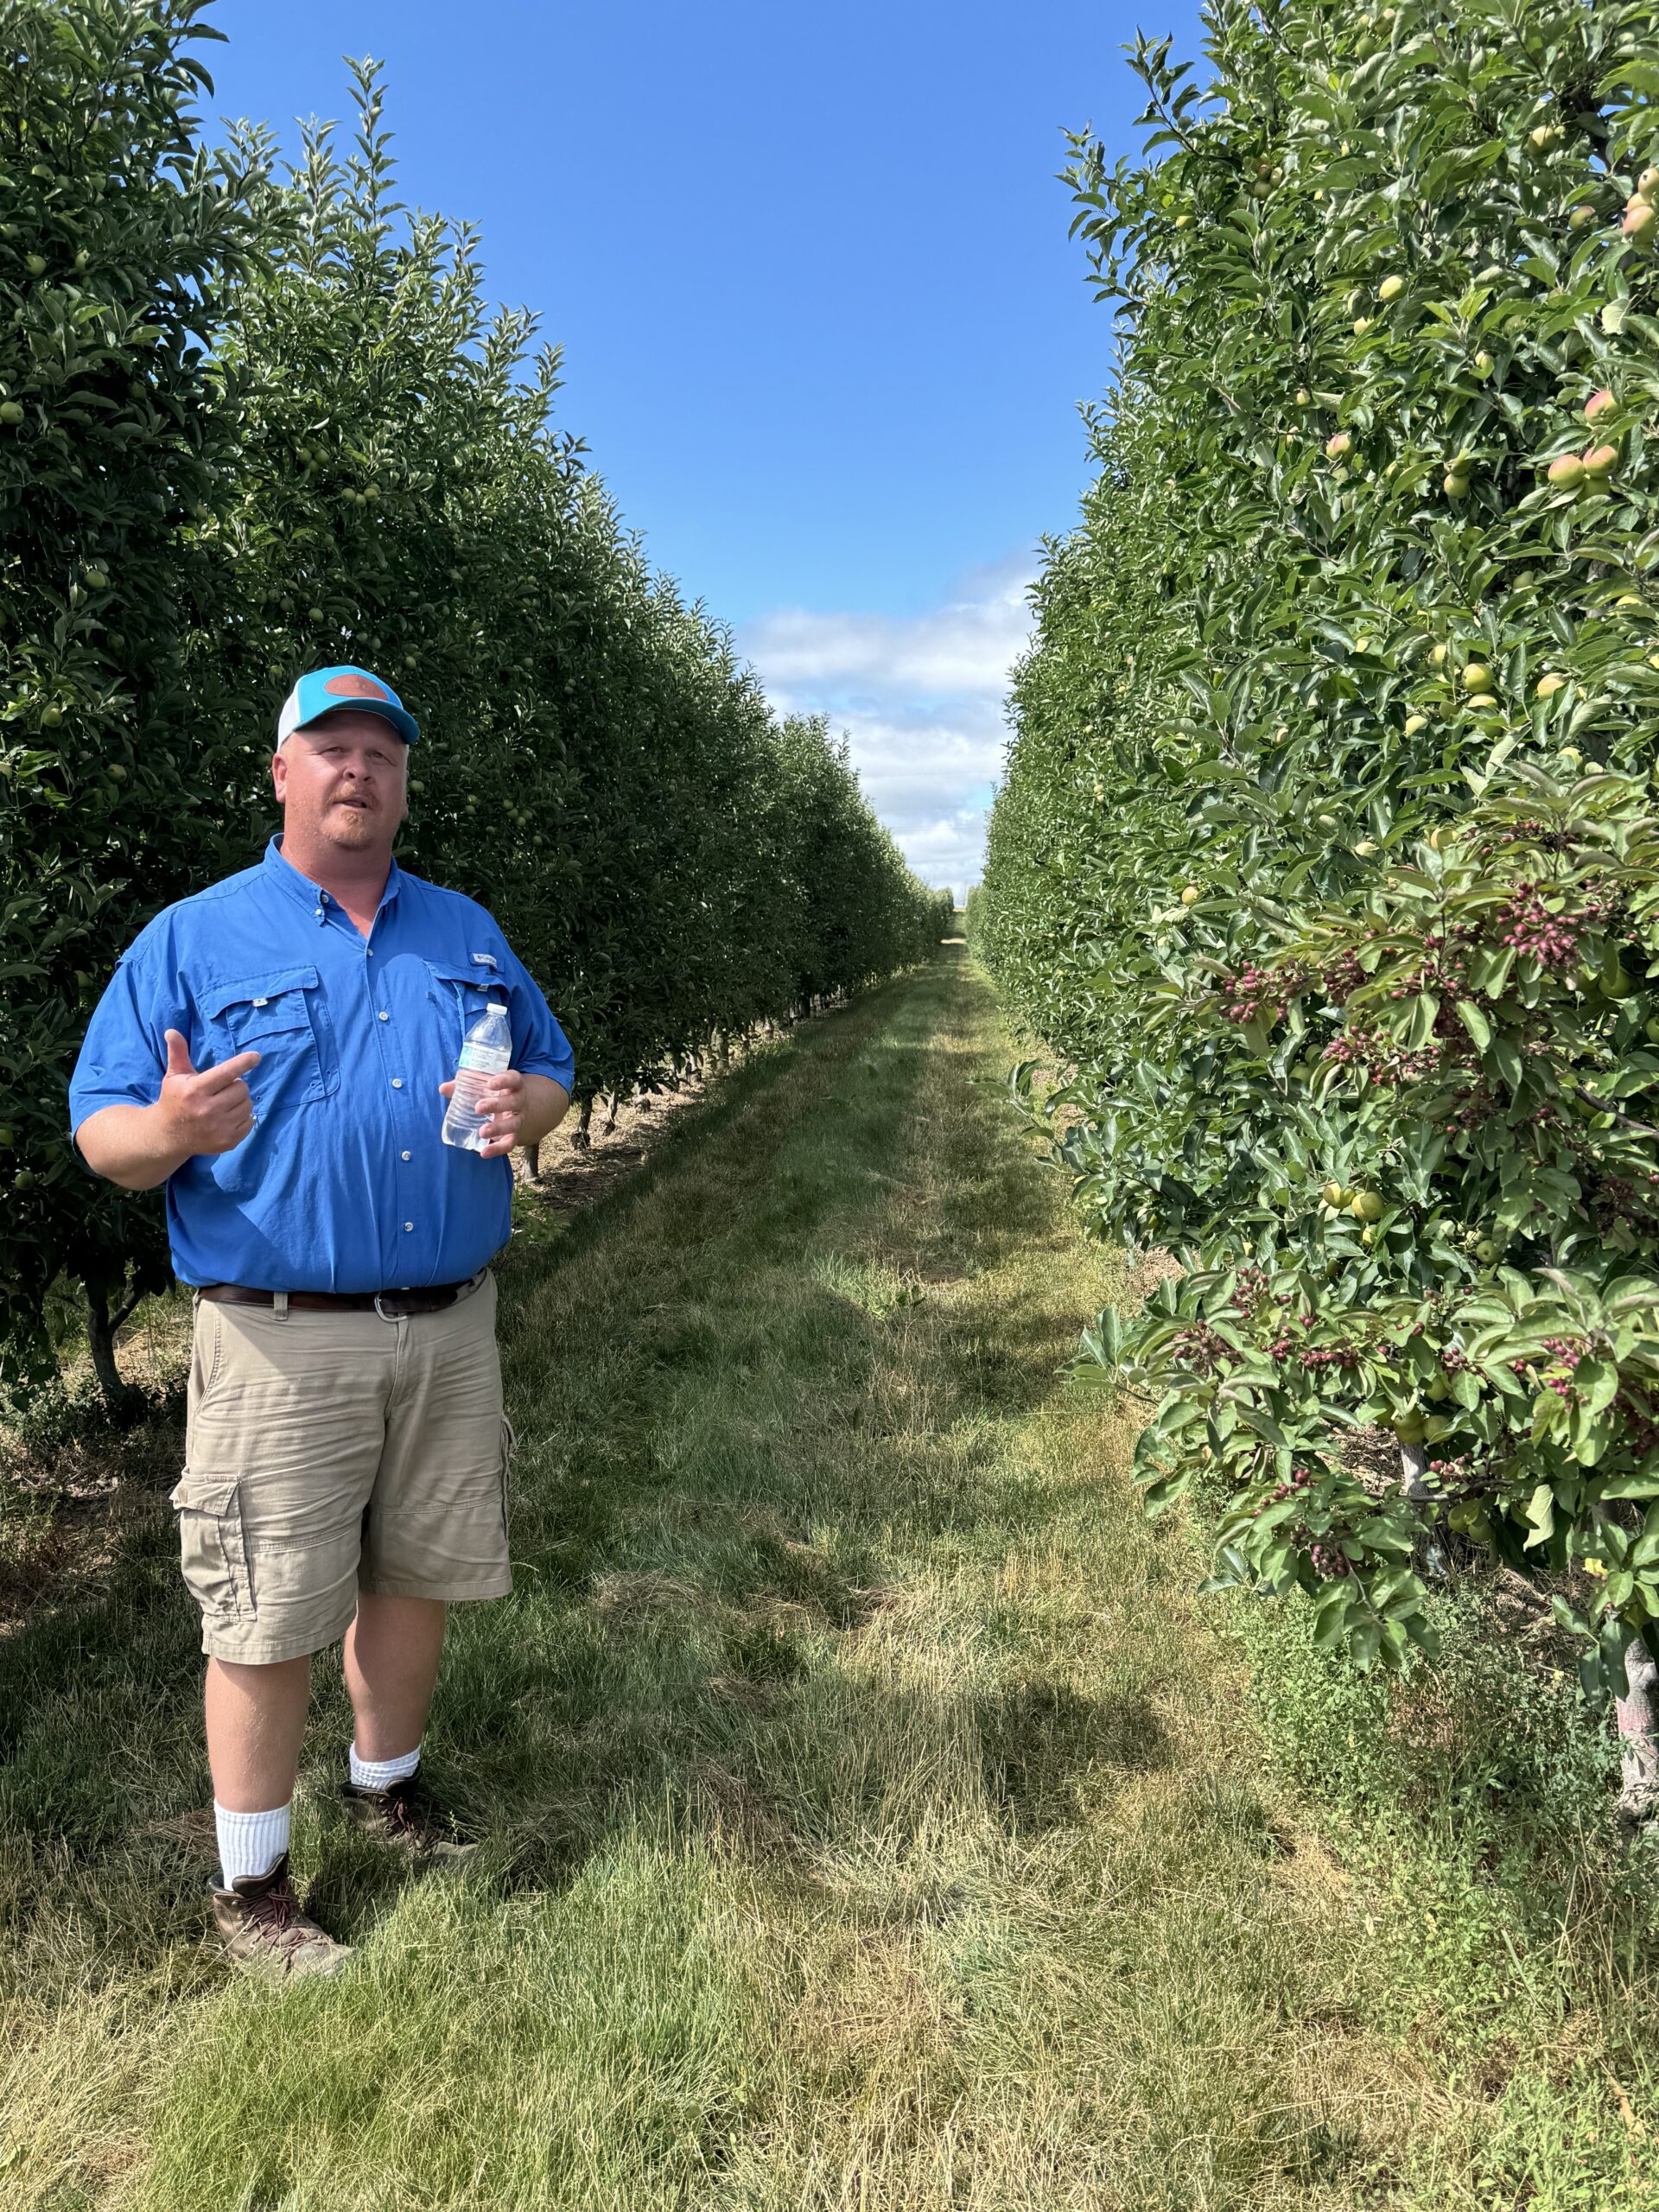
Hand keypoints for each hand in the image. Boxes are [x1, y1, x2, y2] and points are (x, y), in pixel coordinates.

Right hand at [158, 1028, 259, 1157]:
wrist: (168, 1136)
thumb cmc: (174, 1100)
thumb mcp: (174, 1076)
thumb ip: (177, 1053)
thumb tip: (171, 1030)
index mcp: (196, 1090)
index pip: (225, 1073)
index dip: (242, 1063)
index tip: (256, 1057)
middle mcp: (207, 1110)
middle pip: (242, 1088)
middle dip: (236, 1085)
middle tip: (222, 1089)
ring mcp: (219, 1128)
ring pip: (248, 1105)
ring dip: (240, 1101)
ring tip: (224, 1103)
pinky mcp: (227, 1142)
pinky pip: (250, 1121)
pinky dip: (243, 1117)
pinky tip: (227, 1117)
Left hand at [438, 1067, 525, 1158]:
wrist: (526, 1109)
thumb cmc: (500, 1093)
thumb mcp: (487, 1086)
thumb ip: (466, 1086)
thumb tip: (443, 1088)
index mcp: (514, 1085)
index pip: (512, 1080)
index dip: (503, 1080)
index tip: (490, 1084)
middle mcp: (519, 1102)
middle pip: (513, 1102)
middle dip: (496, 1105)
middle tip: (478, 1108)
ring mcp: (519, 1119)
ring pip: (513, 1124)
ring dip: (498, 1128)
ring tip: (482, 1132)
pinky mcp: (515, 1136)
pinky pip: (509, 1144)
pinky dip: (497, 1149)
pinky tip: (484, 1152)